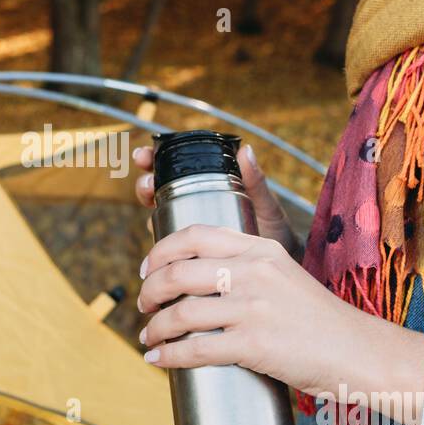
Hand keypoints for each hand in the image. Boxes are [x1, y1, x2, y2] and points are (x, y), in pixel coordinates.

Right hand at [132, 142, 302, 260]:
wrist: (278, 273)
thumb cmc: (274, 233)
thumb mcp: (265, 205)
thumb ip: (256, 181)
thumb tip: (246, 150)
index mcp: (210, 187)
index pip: (176, 168)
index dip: (155, 159)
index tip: (144, 156)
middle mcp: (194, 205)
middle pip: (158, 189)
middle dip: (145, 182)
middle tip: (146, 183)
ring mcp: (188, 229)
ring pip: (157, 214)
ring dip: (147, 205)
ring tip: (149, 200)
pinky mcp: (187, 255)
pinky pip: (165, 246)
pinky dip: (156, 242)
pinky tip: (155, 238)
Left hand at [136, 223, 423, 424]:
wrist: (359, 352)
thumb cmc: (319, 320)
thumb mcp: (285, 274)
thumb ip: (248, 266)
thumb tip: (200, 272)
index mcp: (261, 249)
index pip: (195, 235)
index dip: (161, 251)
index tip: (147, 269)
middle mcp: (254, 272)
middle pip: (178, 272)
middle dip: (150, 290)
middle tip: (144, 305)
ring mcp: (253, 308)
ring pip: (180, 312)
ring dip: (154, 327)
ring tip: (149, 336)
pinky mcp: (254, 344)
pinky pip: (195, 349)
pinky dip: (168, 355)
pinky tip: (158, 359)